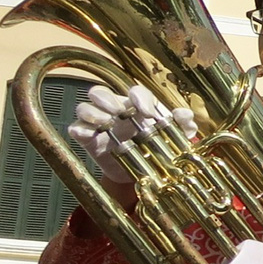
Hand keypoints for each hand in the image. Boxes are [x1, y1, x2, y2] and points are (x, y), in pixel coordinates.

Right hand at [67, 84, 197, 183]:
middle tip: (119, 112)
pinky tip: (90, 135)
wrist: (143, 172)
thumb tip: (186, 115)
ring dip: (92, 112)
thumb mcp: (172, 137)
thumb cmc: (156, 146)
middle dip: (108, 99)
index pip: (135, 92)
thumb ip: (181, 125)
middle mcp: (114, 110)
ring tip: (105, 122)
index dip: (140, 98)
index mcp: (136, 106)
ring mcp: (97, 124)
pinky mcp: (87, 139)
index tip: (149, 113)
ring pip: (85, 107)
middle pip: (100, 92)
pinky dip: (80, 129)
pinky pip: (76, 129)